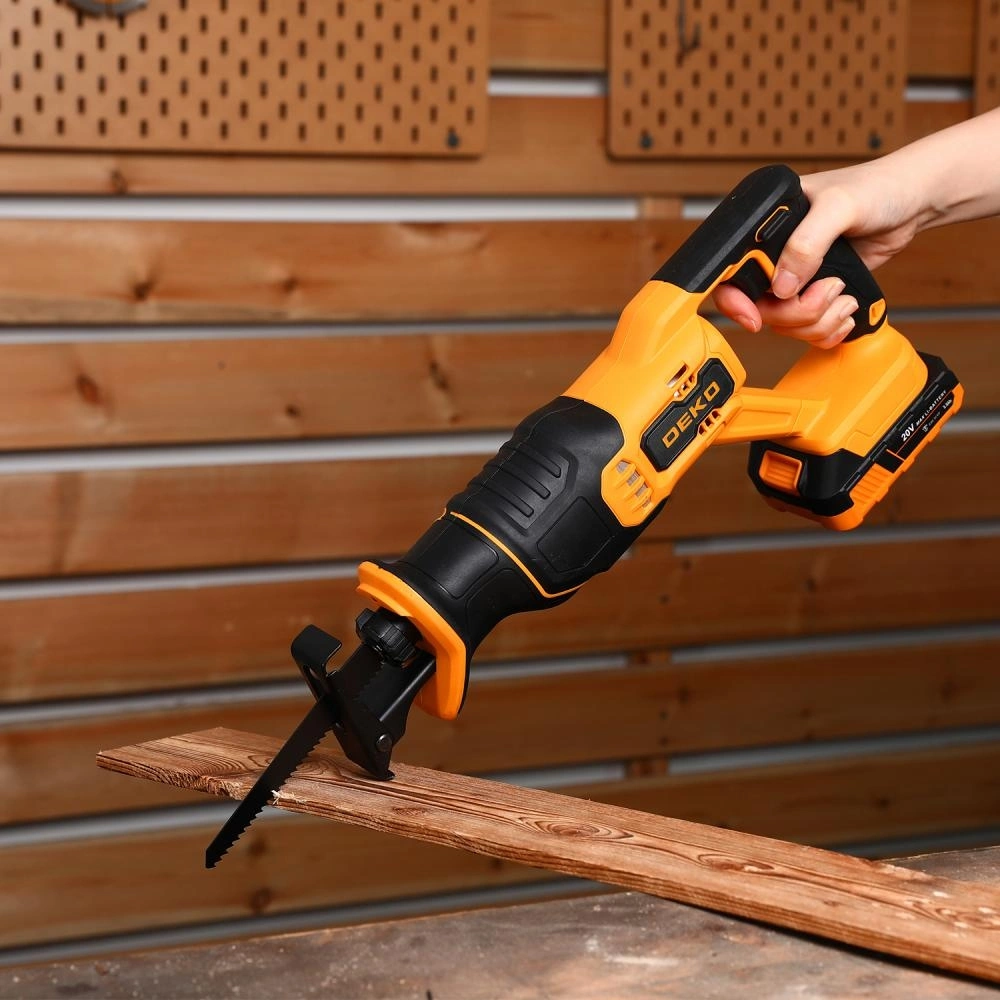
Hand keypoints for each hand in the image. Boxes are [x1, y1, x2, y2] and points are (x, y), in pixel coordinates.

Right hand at [713, 161, 925, 348]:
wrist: (912, 201)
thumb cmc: (877, 187)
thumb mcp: (838, 206)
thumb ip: (806, 242)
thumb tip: (782, 285)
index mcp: (764, 225)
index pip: (730, 272)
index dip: (735, 299)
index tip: (754, 317)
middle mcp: (775, 254)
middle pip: (760, 308)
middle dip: (796, 312)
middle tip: (828, 291)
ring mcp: (796, 276)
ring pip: (784, 324)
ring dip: (817, 321)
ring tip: (843, 296)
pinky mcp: (816, 292)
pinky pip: (806, 329)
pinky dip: (827, 329)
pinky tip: (845, 310)